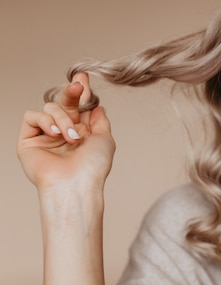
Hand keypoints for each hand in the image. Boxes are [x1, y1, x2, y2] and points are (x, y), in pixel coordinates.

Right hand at [17, 73, 115, 192]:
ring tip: (72, 138)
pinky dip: (45, 121)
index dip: (81, 92)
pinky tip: (55, 134)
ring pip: (50, 108)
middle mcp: (64, 132)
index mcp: (82, 132)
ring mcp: (46, 135)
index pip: (79, 107)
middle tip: (78, 86)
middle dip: (72, 92)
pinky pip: (32, 116)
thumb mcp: (105, 139)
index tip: (83, 78)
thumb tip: (97, 105)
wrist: (75, 183)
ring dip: (63, 119)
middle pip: (64, 102)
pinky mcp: (29, 139)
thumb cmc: (92, 167)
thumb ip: (100, 120)